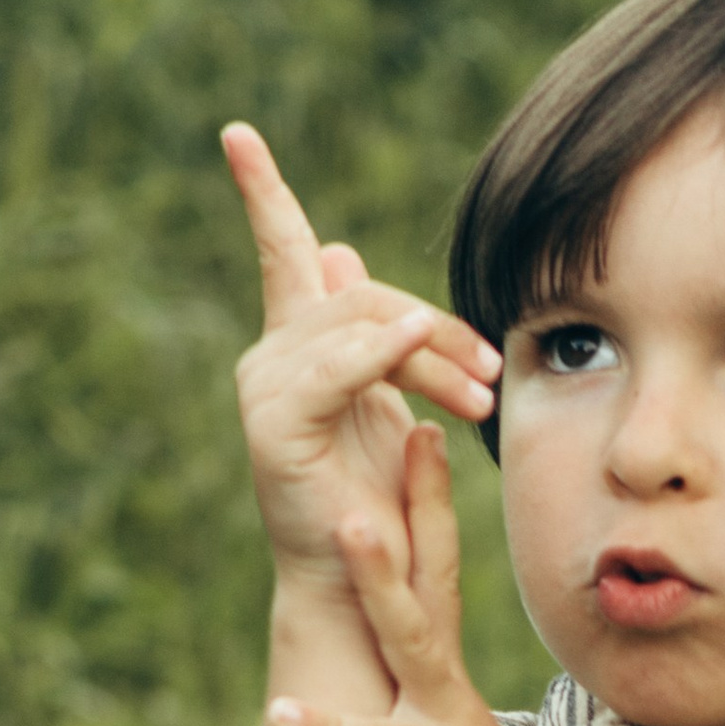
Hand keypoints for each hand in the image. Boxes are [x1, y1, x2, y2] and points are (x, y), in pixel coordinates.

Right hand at [222, 123, 499, 603]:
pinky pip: (337, 368)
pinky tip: (418, 342)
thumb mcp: (387, 402)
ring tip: (479, 403)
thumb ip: (374, 331)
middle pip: (361, 294)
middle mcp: (274, 358)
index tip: (235, 133)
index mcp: (301, 345)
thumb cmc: (383, 507)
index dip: (261, 192)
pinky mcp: (276, 427)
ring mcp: (267, 390)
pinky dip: (381, 353)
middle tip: (489, 381)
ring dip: (431, 356)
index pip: (282, 249)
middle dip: (434, 327)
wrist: (362, 592)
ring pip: (359, 325)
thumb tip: (339, 249)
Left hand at [266, 424, 592, 725]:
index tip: (419, 430)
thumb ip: (417, 703)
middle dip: (417, 505)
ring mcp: (442, 723)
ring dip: (377, 584)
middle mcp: (446, 685)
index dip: (427, 503)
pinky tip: (281, 716)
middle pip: (430, 578)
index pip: (438, 573)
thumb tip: (388, 673)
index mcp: (445, 675)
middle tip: (407, 427)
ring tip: (345, 524)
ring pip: (408, 640)